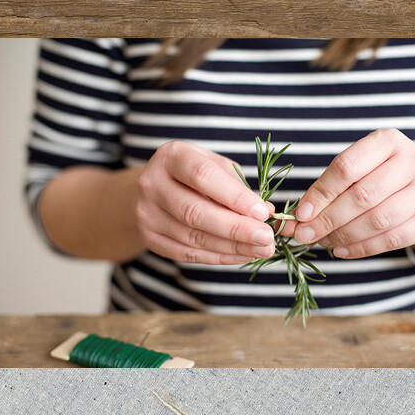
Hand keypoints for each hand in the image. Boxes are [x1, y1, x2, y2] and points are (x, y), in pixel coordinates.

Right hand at [136, 140, 275, 264]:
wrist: (155, 188)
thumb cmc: (192, 174)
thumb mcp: (214, 165)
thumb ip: (239, 185)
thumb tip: (268, 212)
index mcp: (171, 156)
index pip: (203, 176)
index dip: (235, 196)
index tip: (262, 212)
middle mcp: (152, 184)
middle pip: (195, 212)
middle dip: (236, 228)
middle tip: (266, 237)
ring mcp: (147, 213)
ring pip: (193, 237)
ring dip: (232, 247)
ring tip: (261, 249)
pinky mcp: (149, 237)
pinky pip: (187, 254)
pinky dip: (219, 257)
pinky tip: (242, 255)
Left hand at [290, 128, 414, 260]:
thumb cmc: (380, 178)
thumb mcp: (358, 172)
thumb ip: (328, 191)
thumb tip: (295, 221)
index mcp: (388, 140)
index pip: (347, 167)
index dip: (320, 193)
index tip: (300, 214)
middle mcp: (412, 159)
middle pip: (362, 195)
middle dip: (329, 219)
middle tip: (305, 235)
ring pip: (378, 220)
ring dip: (344, 236)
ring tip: (323, 242)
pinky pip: (394, 238)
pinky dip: (363, 248)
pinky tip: (342, 250)